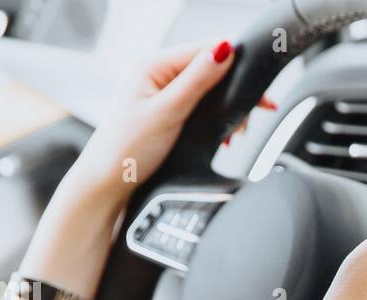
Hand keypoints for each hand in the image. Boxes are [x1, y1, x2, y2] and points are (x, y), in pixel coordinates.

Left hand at [68, 39, 272, 203]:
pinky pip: (202, 105)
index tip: (258, 85)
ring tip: (236, 131)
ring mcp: (163, 93)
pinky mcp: (169, 111)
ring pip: (209, 89)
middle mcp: (158, 74)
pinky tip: (224, 135)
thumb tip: (224, 49)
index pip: (204, 49)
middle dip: (234, 91)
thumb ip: (197, 80)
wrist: (108, 182)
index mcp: (153, 65)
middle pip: (210, 68)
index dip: (235, 63)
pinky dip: (217, 119)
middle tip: (257, 111)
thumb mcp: (167, 112)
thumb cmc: (125, 150)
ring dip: (227, 108)